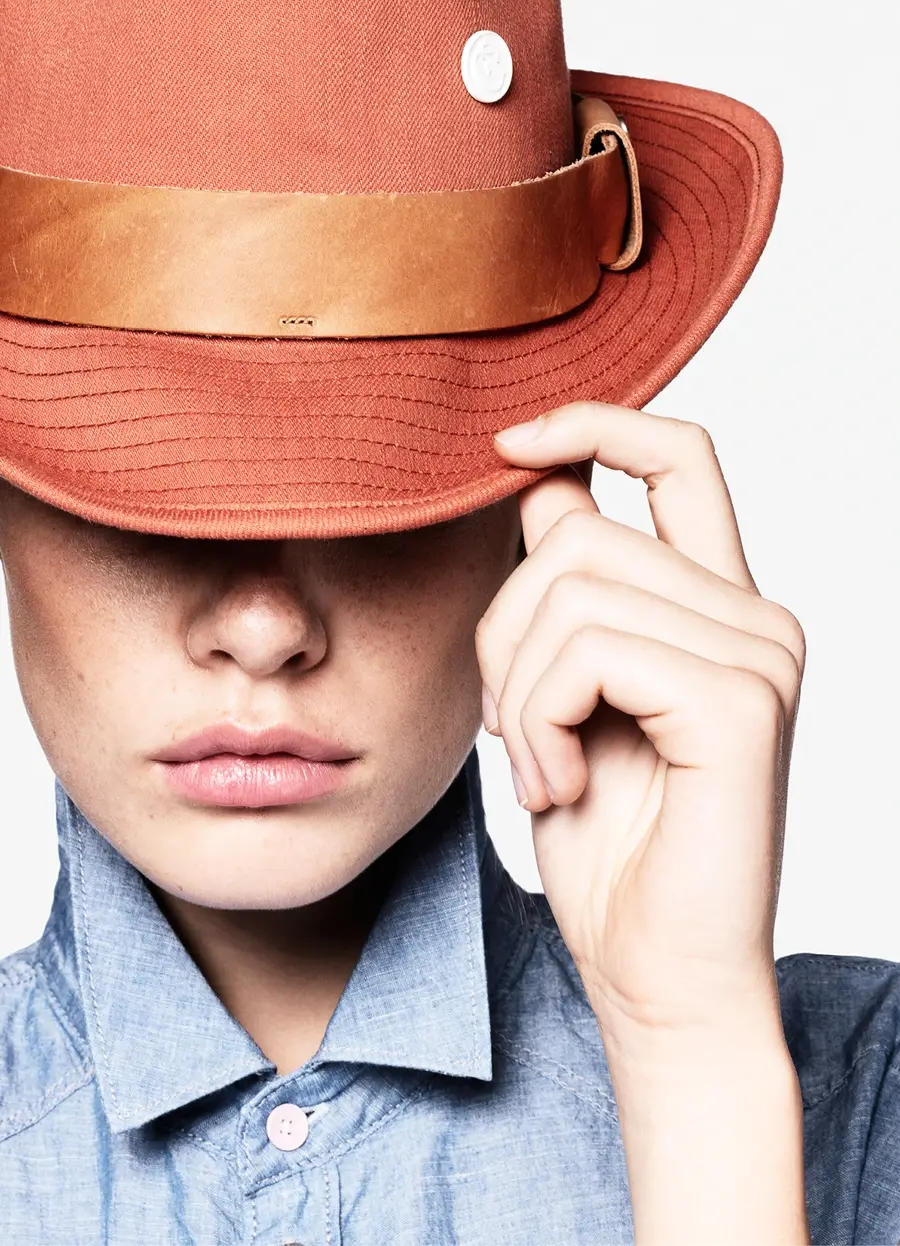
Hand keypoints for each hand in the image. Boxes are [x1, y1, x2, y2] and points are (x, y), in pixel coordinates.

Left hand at [477, 401, 804, 1043]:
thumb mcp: (564, 694)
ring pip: (570, 588)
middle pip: (577, 535)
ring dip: (517, 687)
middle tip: (517, 726)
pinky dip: (540, 719)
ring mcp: (760, 654)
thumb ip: (566, 591)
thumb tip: (536, 481)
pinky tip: (558, 786)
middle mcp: (756, 617)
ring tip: (542, 765)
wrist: (656, 974)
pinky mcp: (741, 702)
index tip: (507, 444)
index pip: (677, 456)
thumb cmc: (610, 844)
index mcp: (719, 607)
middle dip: (503, 630)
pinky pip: (589, 650)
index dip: (591, 422)